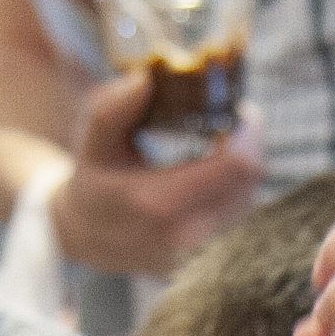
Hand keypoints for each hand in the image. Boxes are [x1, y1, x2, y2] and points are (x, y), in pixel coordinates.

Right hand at [49, 79, 267, 275]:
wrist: (86, 234)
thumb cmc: (94, 180)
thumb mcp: (95, 140)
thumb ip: (114, 108)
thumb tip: (145, 79)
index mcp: (159, 204)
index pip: (235, 167)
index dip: (247, 134)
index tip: (240, 110)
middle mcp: (185, 236)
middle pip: (248, 183)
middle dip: (248, 146)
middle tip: (235, 120)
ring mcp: (197, 253)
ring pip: (247, 199)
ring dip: (243, 167)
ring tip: (224, 141)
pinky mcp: (205, 256)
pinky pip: (236, 216)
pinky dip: (235, 187)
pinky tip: (217, 169)